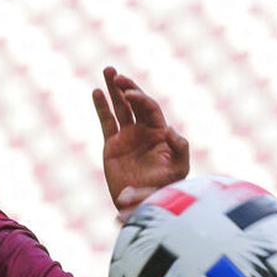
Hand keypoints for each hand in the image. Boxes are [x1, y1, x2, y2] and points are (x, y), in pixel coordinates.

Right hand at [92, 67, 189, 219]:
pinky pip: (106, 122)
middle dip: (126, 87)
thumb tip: (169, 129)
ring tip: (108, 71)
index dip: (139, 99)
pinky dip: (101, 107)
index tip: (129, 95)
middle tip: (115, 74)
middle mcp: (144, 131)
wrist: (143, 205)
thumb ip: (180, 148)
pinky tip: (96, 92)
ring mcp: (127, 137)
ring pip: (120, 108)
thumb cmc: (164, 188)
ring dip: (114, 89)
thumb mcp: (178, 169)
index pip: (149, 108)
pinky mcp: (112, 146)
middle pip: (135, 102)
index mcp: (160, 133)